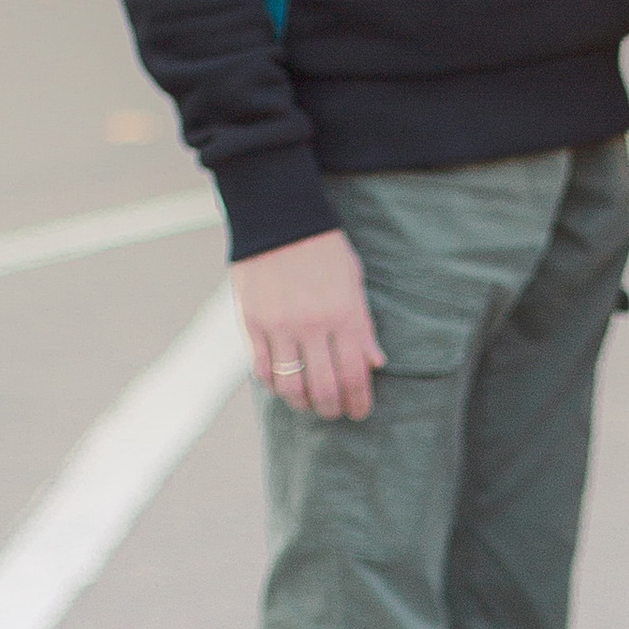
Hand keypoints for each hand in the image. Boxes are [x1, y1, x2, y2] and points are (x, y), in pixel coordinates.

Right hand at [233, 230, 384, 422]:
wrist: (279, 216)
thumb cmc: (323, 249)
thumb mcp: (354, 281)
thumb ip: (364, 325)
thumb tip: (376, 363)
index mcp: (344, 314)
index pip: (355, 374)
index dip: (359, 401)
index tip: (360, 411)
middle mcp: (313, 324)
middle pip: (325, 387)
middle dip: (332, 408)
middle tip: (334, 411)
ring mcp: (280, 325)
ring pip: (291, 385)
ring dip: (303, 402)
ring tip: (308, 403)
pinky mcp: (252, 322)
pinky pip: (263, 369)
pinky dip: (274, 385)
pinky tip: (283, 385)